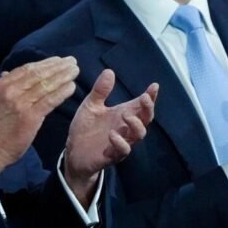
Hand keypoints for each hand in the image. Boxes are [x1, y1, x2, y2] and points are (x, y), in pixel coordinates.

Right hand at [0, 57, 78, 181]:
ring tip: (75, 71)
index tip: (59, 60)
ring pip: (46, 85)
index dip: (46, 63)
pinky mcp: (30, 116)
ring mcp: (20, 103)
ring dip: (63, 76)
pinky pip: (50, 100)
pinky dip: (62, 92)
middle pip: (38, 74)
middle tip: (73, 61)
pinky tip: (71, 87)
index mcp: (2, 84)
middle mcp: (10, 90)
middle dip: (58, 66)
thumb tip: (11, 72)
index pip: (27, 68)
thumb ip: (7, 86)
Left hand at [64, 69, 157, 206]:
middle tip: (144, 98)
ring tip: (125, 115)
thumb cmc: (85, 128)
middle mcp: (125, 128)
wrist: (73, 152)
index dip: (151, 97)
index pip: (141, 105)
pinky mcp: (111, 155)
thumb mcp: (90, 106)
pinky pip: (122, 151)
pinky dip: (120, 142)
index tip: (154, 86)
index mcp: (122, 114)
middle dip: (148, 109)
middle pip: (146, 119)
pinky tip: (112, 134)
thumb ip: (100, 91)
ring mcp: (120, 142)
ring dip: (135, 125)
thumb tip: (109, 71)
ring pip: (138, 135)